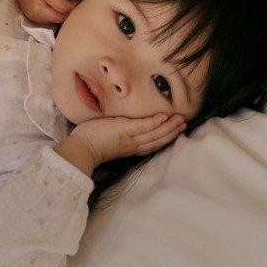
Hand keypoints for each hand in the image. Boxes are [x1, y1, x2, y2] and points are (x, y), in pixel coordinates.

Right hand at [14, 0, 85, 23]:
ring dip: (49, 19)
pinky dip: (43, 17)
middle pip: (37, 8)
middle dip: (56, 17)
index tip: (75, 6)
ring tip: (63, 14)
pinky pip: (29, 13)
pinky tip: (53, 12)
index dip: (63, 5)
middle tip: (71, 14)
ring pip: (32, 14)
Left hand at [55, 113, 185, 174]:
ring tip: (181, 120)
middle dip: (172, 132)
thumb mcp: (113, 141)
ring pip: (154, 133)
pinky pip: (143, 126)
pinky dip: (155, 122)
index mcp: (131, 148)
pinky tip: (164, 117)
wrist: (81, 149)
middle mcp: (134, 145)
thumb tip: (126, 125)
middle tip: (185, 124)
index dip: (165, 138)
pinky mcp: (124, 130)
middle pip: (158, 139)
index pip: (152, 144)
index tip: (176, 132)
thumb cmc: (92, 143)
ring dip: (169, 127)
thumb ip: (122, 135)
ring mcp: (130, 138)